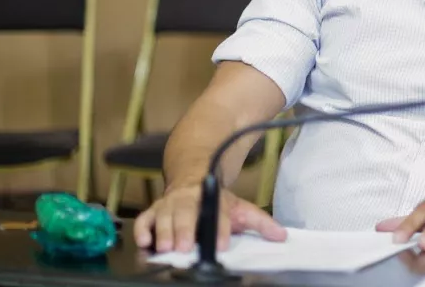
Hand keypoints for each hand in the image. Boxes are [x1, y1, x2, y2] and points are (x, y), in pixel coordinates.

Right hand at [133, 182, 285, 252]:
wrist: (193, 178)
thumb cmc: (216, 201)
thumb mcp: (240, 208)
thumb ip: (260, 223)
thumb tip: (281, 235)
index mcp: (213, 198)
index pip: (219, 214)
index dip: (221, 230)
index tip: (222, 244)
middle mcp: (189, 199)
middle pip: (186, 213)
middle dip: (185, 230)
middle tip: (185, 247)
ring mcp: (170, 204)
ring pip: (165, 216)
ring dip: (164, 231)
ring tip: (165, 247)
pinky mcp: (154, 211)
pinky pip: (144, 220)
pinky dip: (142, 230)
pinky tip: (144, 242)